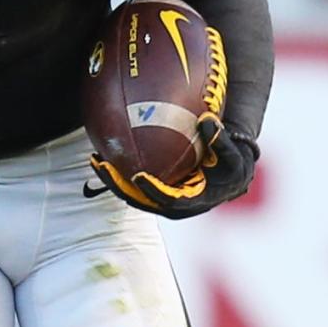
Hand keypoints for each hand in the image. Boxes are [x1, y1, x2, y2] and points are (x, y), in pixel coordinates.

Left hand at [88, 116, 258, 219]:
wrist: (229, 173)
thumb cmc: (233, 162)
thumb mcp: (232, 154)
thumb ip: (220, 140)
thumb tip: (206, 120)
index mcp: (192, 202)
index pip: (168, 201)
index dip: (152, 191)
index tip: (138, 176)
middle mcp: (172, 206)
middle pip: (140, 199)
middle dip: (119, 185)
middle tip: (102, 166)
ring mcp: (161, 200)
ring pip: (132, 194)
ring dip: (112, 180)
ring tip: (95, 160)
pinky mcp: (154, 191)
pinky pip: (132, 184)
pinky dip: (119, 171)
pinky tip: (104, 152)